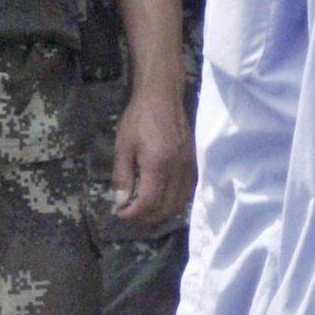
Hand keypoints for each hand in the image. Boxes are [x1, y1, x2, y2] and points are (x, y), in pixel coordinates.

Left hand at [110, 88, 193, 224]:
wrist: (163, 96)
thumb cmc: (139, 118)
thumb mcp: (123, 146)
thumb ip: (122, 176)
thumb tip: (121, 202)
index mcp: (158, 164)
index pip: (149, 202)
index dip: (134, 214)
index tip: (121, 213)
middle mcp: (178, 169)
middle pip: (167, 208)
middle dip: (146, 218)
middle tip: (130, 213)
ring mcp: (189, 166)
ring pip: (180, 203)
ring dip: (162, 212)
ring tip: (144, 209)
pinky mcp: (193, 163)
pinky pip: (187, 192)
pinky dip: (174, 202)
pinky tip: (161, 198)